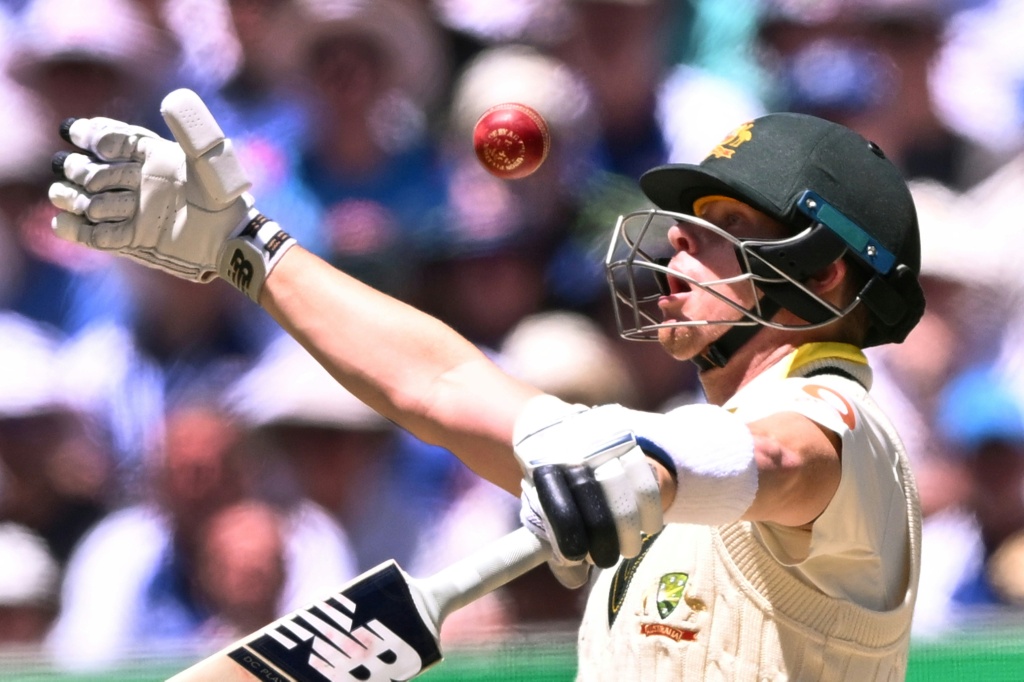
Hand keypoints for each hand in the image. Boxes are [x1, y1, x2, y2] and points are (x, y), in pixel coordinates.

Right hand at [48, 88, 294, 300]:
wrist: (229, 236)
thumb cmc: (223, 194)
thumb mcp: (210, 159)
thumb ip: (192, 129)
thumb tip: (173, 98)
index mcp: (154, 157)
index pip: (115, 140)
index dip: (92, 134)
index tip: (75, 132)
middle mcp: (140, 183)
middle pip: (95, 173)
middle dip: (80, 170)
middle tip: (74, 168)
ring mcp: (135, 212)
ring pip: (90, 202)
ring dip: (73, 198)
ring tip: (63, 194)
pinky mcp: (133, 240)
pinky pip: (97, 236)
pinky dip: (77, 230)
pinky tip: (63, 223)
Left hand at [515, 405, 663, 586]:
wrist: (558, 431)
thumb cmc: (551, 488)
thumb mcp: (538, 510)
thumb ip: (552, 546)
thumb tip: (576, 578)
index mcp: (541, 469)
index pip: (557, 509)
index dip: (569, 538)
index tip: (576, 558)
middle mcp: (573, 453)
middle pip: (596, 506)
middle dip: (604, 543)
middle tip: (604, 560)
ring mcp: (602, 446)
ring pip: (627, 498)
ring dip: (629, 534)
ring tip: (626, 548)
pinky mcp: (628, 444)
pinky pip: (647, 484)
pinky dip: (651, 513)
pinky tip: (648, 527)